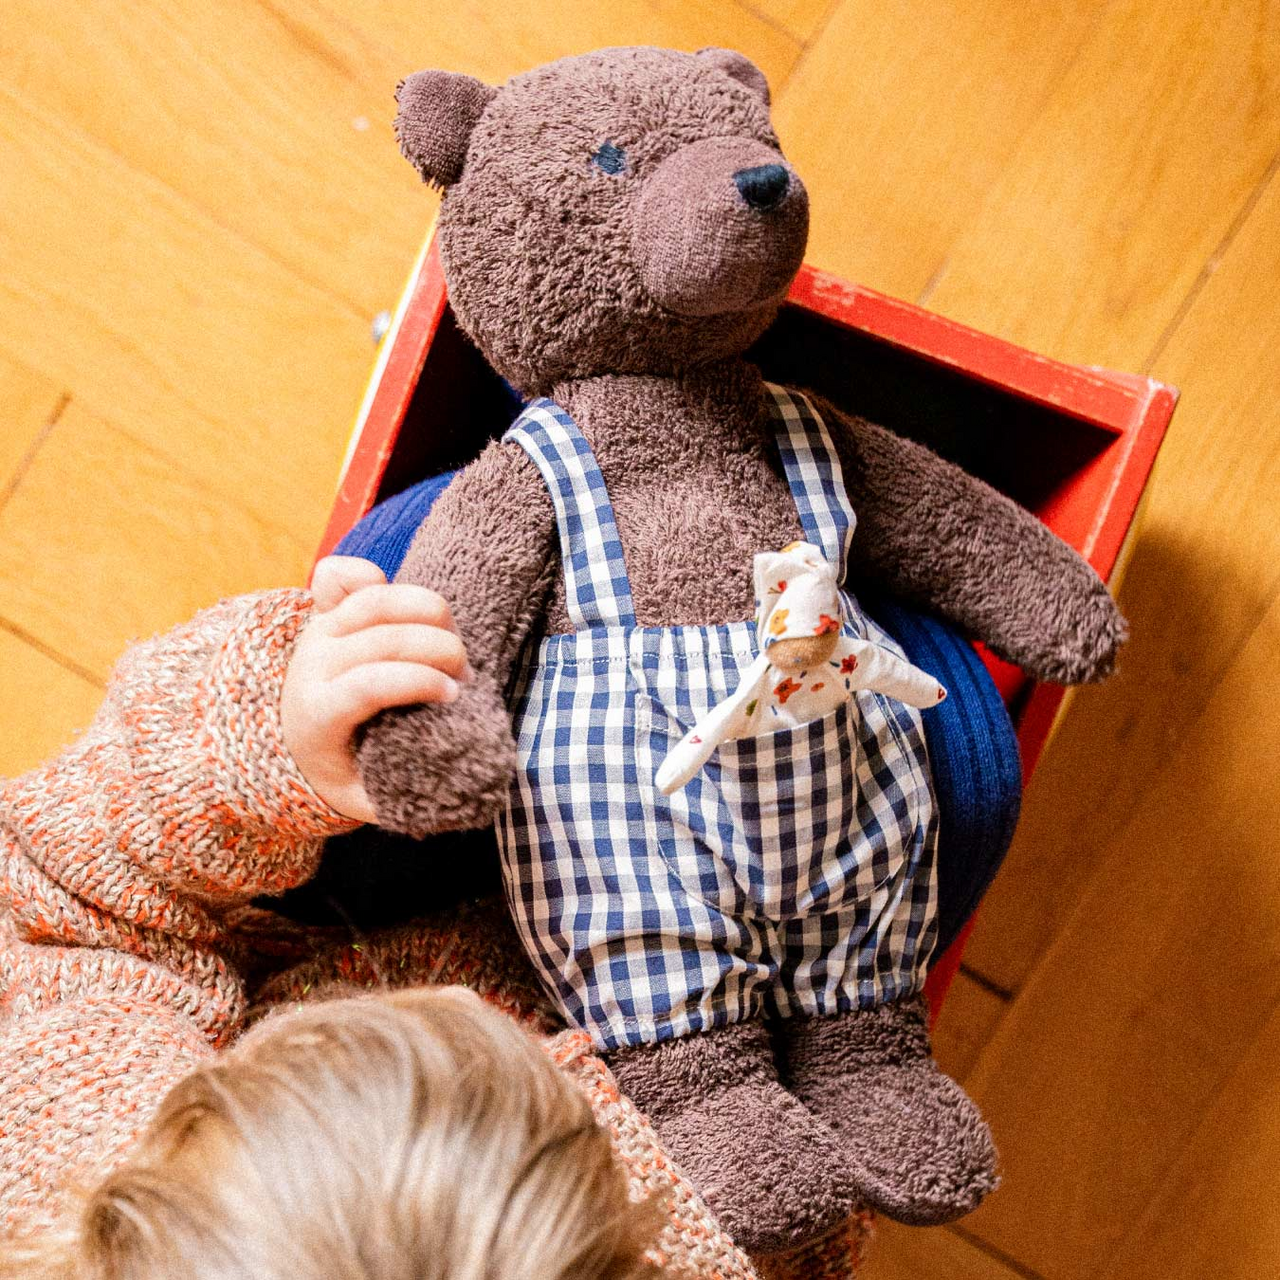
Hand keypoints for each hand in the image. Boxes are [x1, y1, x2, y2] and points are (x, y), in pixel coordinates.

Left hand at [282, 556, 470, 822]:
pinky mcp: (324, 610)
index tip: (452, 695)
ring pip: (374, 599)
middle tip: (463, 675)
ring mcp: (318, 632)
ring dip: (428, 613)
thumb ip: (400, 796)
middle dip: (438, 650)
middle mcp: (313, 665)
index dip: (417, 681)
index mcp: (318, 715)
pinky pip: (341, 575)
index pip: (368, 684)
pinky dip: (374, 574)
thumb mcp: (362, 797)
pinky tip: (405, 602)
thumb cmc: (338, 769)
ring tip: (450, 639)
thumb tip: (453, 792)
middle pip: (382, 638)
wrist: (283, 739)